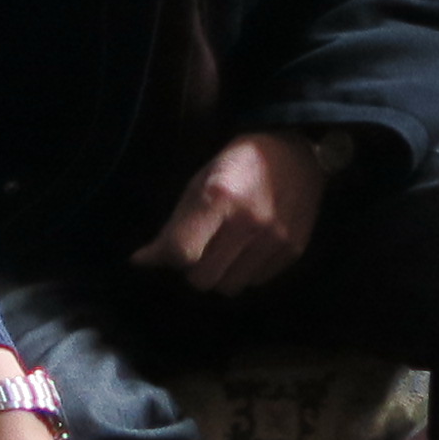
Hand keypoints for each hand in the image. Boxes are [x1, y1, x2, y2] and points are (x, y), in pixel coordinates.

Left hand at [135, 132, 327, 294]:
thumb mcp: (200, 182)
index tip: (165, 251)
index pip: (181, 252)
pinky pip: (256, 282)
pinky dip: (245, 272)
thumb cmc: (239, 164)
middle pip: (203, 279)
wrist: (297, 152)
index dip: (167, 256)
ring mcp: (276, 239)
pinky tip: (248, 248)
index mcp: (220, 197)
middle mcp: (250, 222)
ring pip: (230, 287)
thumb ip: (173, 225)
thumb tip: (141, 261)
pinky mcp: (294, 251)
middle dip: (193, 268)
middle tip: (198, 249)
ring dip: (220, 274)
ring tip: (224, 249)